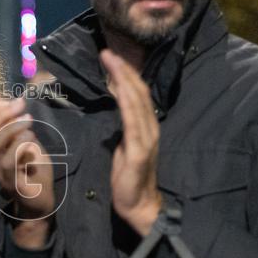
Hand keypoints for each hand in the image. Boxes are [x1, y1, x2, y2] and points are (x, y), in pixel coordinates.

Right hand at [0, 97, 55, 247]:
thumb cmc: (32, 167)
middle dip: (1, 114)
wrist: (41, 200)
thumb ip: (8, 120)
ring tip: (29, 121)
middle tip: (21, 106)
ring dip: (11, 128)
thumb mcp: (22, 137)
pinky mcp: (12, 183)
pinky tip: (31, 139)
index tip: (11, 100)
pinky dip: (19, 145)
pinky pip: (8, 162)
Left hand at [101, 49, 161, 234]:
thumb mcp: (122, 147)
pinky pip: (132, 122)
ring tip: (111, 62)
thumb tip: (111, 108)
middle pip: (138, 92)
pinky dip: (126, 102)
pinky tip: (119, 88)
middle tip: (107, 52)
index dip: (125, 74)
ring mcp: (147, 138)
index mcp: (145, 126)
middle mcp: (150, 128)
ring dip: (123, 79)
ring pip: (136, 102)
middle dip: (123, 70)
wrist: (138, 205)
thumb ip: (121, 128)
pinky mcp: (140, 151)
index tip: (111, 58)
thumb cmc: (127, 177)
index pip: (137, 94)